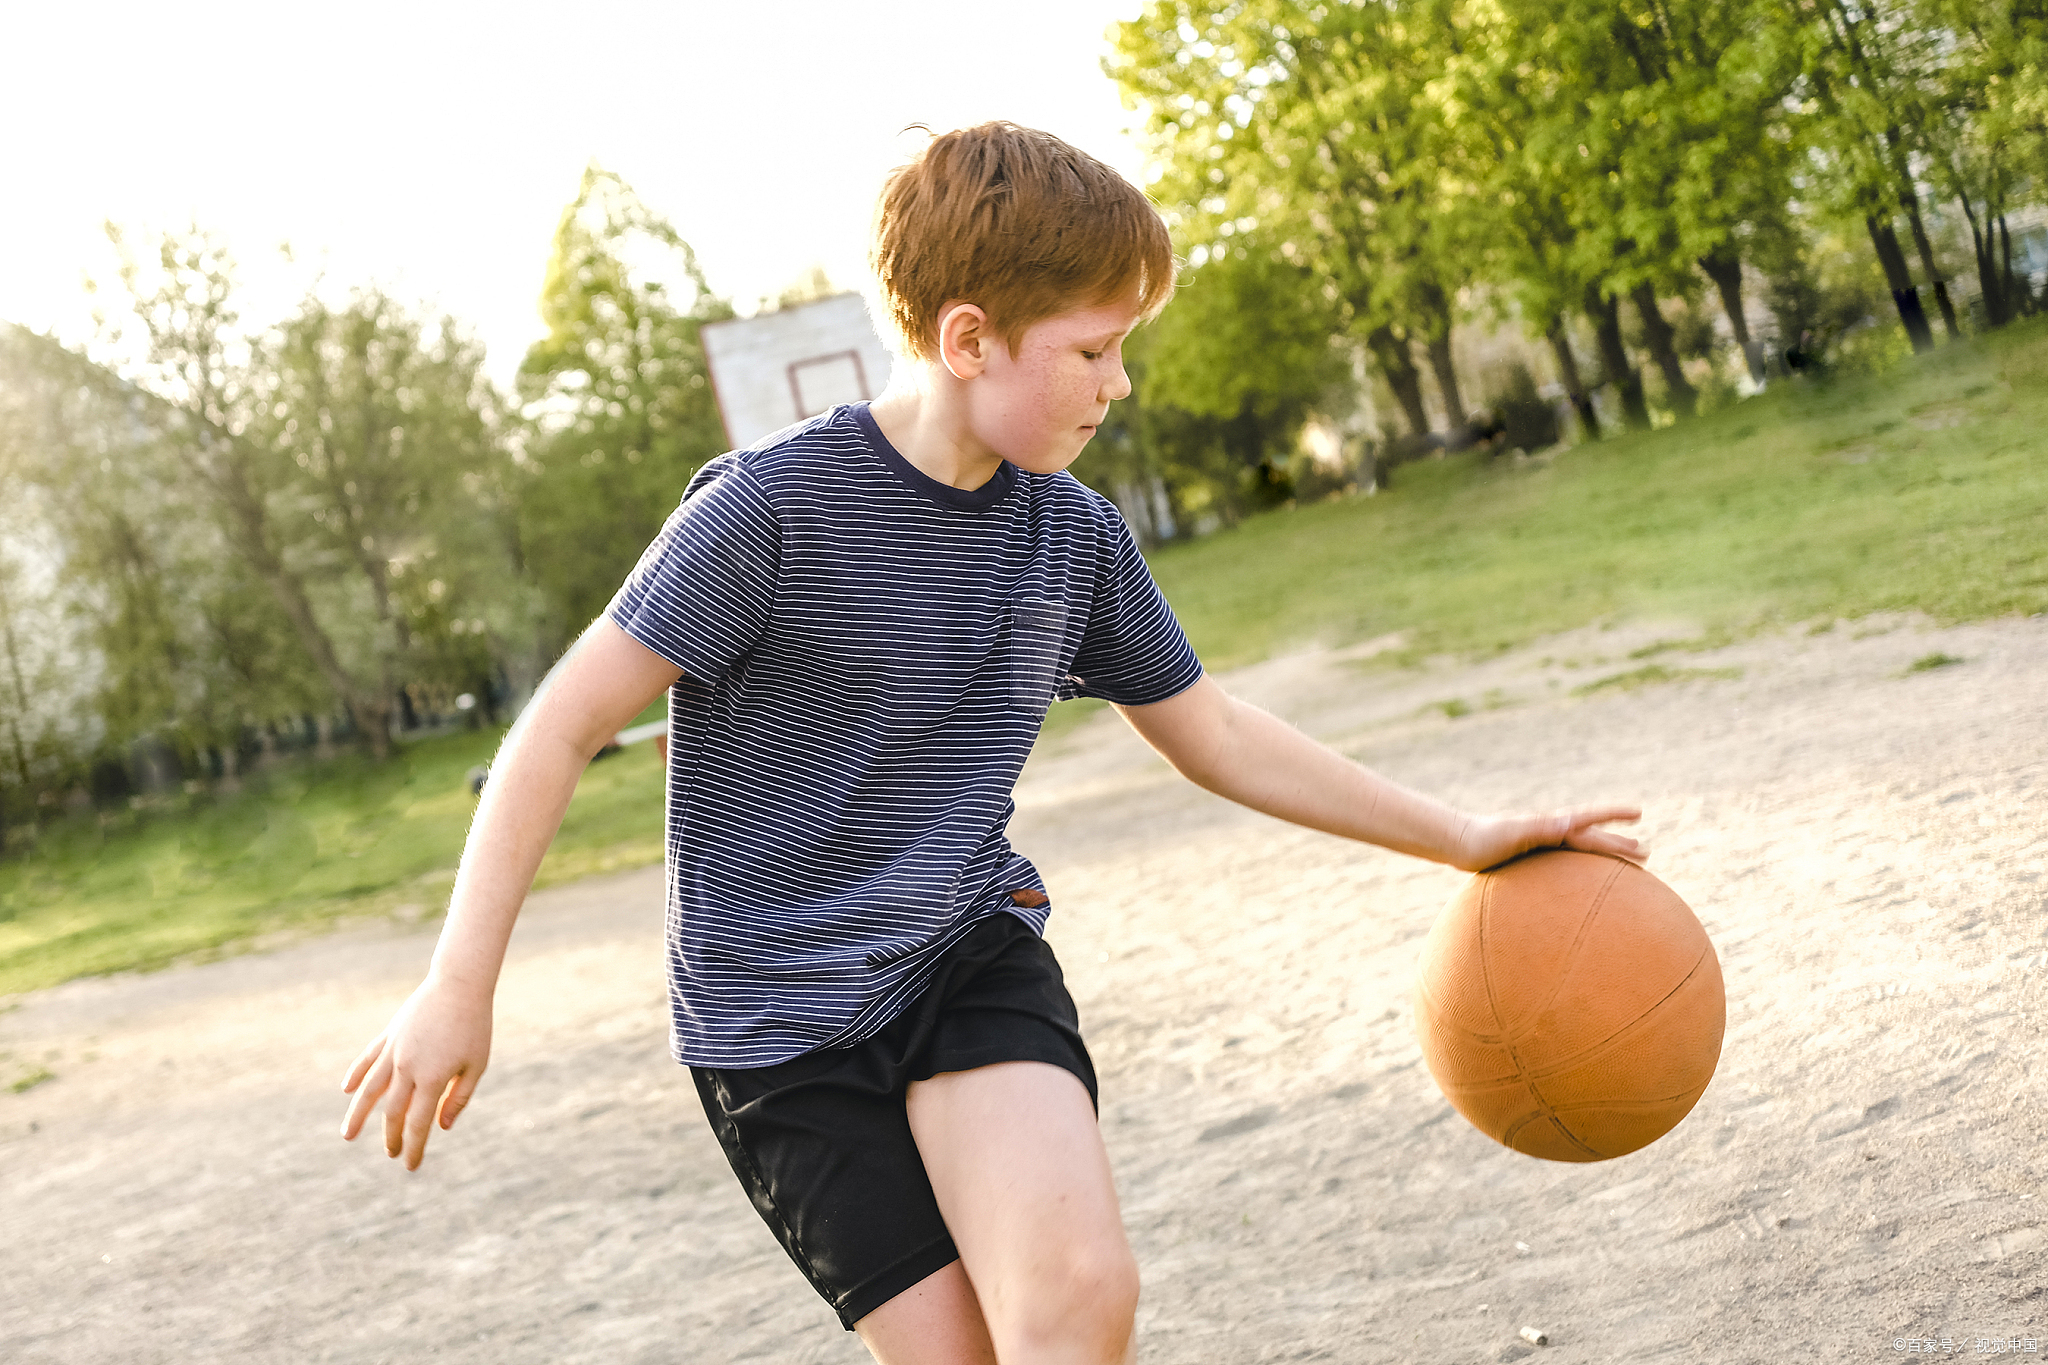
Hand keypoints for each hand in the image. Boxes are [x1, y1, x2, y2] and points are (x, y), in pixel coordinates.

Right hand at [340, 973, 493, 1170]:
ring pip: (369, 1089)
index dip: (414, 1146)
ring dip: (358, 1114)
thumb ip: (459, 1097)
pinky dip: (356, 1074)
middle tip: (392, 1153)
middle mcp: (407, 1067)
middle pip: (393, 1111)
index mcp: (432, 1078)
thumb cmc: (474, 1026)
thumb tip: (441, 1126)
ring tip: (347, 1136)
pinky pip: (367, 1059)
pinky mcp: (389, 1034)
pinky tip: (347, 1090)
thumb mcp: (476, 1064)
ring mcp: (394, 1050)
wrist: (459, 984)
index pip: (418, 1123)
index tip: (410, 1165)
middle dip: (391, 1136)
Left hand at [1451, 803, 1644, 872]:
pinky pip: (1566, 865)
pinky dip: (1582, 870)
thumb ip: (1540, 827)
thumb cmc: (1484, 839)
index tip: (1639, 811)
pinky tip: (1585, 883)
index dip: (1614, 815)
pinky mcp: (1534, 858)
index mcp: (1552, 825)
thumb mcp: (1514, 833)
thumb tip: (1569, 821)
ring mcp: (1544, 845)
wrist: (1459, 844)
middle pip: (1593, 839)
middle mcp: (1551, 832)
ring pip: (1583, 851)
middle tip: (1646, 853)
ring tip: (1624, 862)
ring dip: (1604, 855)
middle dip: (1618, 844)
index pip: (1590, 818)